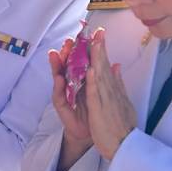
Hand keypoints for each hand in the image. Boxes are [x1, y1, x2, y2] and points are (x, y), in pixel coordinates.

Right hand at [48, 39, 93, 168]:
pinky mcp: (62, 108)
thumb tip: (115, 63)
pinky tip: (61, 77)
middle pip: (68, 65)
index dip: (82, 48)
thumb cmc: (95, 114)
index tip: (84, 35)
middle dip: (66, 53)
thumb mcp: (102, 93)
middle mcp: (71, 86)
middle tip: (68, 41)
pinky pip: (60, 96)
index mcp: (82, 80)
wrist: (90, 134)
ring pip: (59, 77)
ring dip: (57, 65)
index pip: (81, 61)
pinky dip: (61, 86)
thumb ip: (105, 78)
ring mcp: (64, 96)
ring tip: (56, 54)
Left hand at [82, 29, 138, 159]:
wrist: (124, 146)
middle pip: (103, 67)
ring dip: (96, 59)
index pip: (106, 66)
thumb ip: (118, 83)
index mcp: (113, 90)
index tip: (99, 34)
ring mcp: (106, 100)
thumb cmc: (121, 126)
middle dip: (100, 48)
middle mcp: (110, 92)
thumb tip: (116, 65)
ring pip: (99, 76)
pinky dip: (93, 81)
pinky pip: (95, 94)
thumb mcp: (121, 101)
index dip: (102, 50)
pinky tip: (90, 69)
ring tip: (94, 42)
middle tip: (97, 30)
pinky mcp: (100, 111)